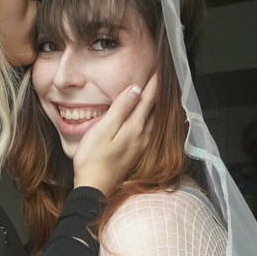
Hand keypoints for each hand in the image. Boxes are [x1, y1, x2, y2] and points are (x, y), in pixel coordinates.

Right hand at [72, 75, 155, 195]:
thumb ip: (121, 108)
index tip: (159, 67)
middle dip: (159, 91)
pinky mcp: (137, 153)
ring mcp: (142, 146)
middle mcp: (144, 136)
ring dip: (158, 104)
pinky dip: (154, 117)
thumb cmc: (92, 159)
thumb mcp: (103, 129)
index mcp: (135, 127)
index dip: (154, 82)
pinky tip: (152, 116)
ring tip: (159, 92)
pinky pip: (152, 129)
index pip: (148, 98)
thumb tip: (136, 89)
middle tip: (163, 76)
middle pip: (156, 108)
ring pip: (156, 119)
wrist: (94, 188)